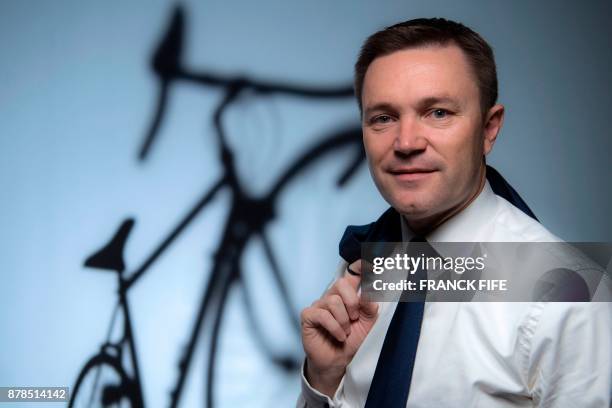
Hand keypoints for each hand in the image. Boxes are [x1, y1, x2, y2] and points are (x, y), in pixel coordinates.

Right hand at [300, 260, 378, 397]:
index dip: (360, 266)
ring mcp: (318, 305)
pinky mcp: (308, 316)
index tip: (370, 263)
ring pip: (333, 301)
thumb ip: (369, 308)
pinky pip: (322, 314)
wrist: (338, 361)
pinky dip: (334, 327)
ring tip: (345, 332)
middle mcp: (331, 296)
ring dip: (344, 321)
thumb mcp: (367, 324)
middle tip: (354, 318)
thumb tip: (369, 293)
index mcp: (346, 295)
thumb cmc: (352, 340)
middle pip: (342, 283)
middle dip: (352, 301)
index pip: (352, 275)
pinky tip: (339, 336)